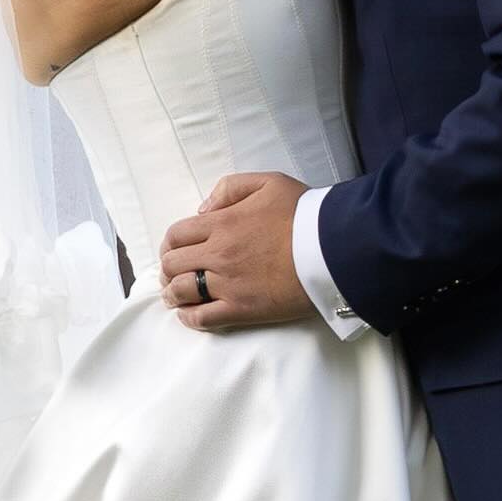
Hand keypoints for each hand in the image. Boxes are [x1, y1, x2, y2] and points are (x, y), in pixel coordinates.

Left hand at [157, 172, 313, 334]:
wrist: (333, 247)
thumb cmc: (305, 213)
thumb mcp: (269, 182)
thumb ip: (230, 188)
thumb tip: (203, 208)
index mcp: (222, 222)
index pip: (177, 235)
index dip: (170, 243)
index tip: (174, 250)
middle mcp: (218, 253)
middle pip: (173, 263)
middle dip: (168, 268)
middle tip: (173, 272)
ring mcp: (228, 283)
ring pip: (181, 291)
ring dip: (172, 293)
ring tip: (175, 296)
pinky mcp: (243, 309)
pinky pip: (203, 318)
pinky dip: (189, 318)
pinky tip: (188, 315)